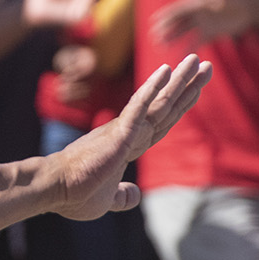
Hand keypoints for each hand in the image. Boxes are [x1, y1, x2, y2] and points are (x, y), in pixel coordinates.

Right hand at [46, 55, 210, 218]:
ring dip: (179, 81)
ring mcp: (125, 130)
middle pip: (166, 106)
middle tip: (205, 64)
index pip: (162, 121)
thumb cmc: (74, 192)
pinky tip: (165, 71)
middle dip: (187, 85)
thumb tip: (135, 196)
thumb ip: (122, 196)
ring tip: (196, 60)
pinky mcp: (118, 133)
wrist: (54, 188)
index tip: (196, 87)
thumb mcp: (107, 199)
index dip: (180, 104)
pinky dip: (153, 89)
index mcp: (128, 145)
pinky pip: (140, 107)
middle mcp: (129, 132)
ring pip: (159, 102)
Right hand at [152, 0, 250, 43]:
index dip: (165, 16)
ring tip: (161, 49)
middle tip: (154, 40)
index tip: (153, 23)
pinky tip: (181, 58)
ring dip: (173, 40)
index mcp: (196, 1)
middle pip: (178, 22)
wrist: (251, 6)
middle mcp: (197, 13)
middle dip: (165, 31)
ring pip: (184, 33)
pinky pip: (197, 42)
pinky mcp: (211, 33)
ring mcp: (203, 23)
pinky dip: (189, 49)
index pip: (178, 10)